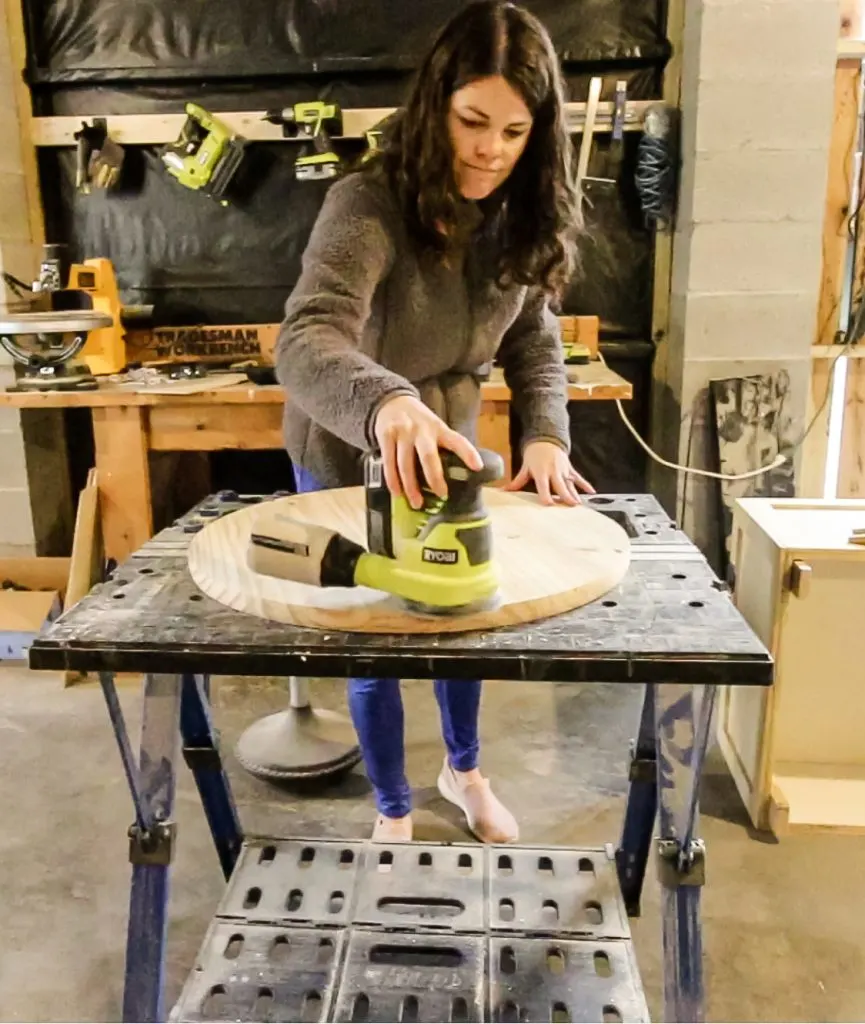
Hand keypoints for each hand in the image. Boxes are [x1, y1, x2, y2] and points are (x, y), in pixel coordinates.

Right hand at [373, 394, 482, 508]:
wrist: (392, 401)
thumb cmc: (418, 422)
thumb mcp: (435, 427)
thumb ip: (443, 446)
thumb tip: (456, 476)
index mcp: (439, 428)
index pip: (457, 441)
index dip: (468, 453)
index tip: (478, 467)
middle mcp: (422, 429)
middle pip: (428, 456)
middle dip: (434, 478)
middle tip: (440, 495)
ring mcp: (403, 432)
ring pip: (406, 463)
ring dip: (410, 486)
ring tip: (416, 503)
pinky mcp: (386, 435)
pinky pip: (388, 461)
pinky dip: (392, 480)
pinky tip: (397, 492)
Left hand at [503, 440, 594, 505]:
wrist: (545, 439)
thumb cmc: (533, 455)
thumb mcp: (525, 467)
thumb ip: (517, 481)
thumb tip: (503, 491)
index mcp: (541, 472)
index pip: (543, 485)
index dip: (546, 495)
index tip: (549, 504)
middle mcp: (553, 471)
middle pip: (560, 485)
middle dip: (565, 495)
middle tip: (570, 505)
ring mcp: (563, 470)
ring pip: (570, 483)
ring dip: (575, 493)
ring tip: (579, 504)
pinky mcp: (569, 468)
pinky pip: (578, 477)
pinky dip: (585, 484)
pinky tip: (592, 492)